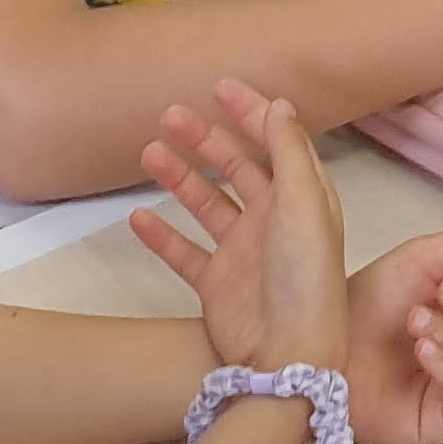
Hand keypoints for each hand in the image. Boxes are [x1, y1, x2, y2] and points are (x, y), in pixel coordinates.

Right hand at [130, 80, 349, 374]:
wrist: (285, 355)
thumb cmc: (305, 277)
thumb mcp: (303, 204)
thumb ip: (287, 152)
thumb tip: (280, 103)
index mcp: (303, 199)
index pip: (276, 143)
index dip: (251, 113)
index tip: (219, 88)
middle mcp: (273, 222)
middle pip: (236, 168)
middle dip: (206, 140)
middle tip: (171, 115)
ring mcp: (242, 254)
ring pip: (206, 204)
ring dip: (179, 178)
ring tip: (149, 153)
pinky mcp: (216, 285)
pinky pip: (183, 252)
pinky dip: (161, 235)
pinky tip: (137, 216)